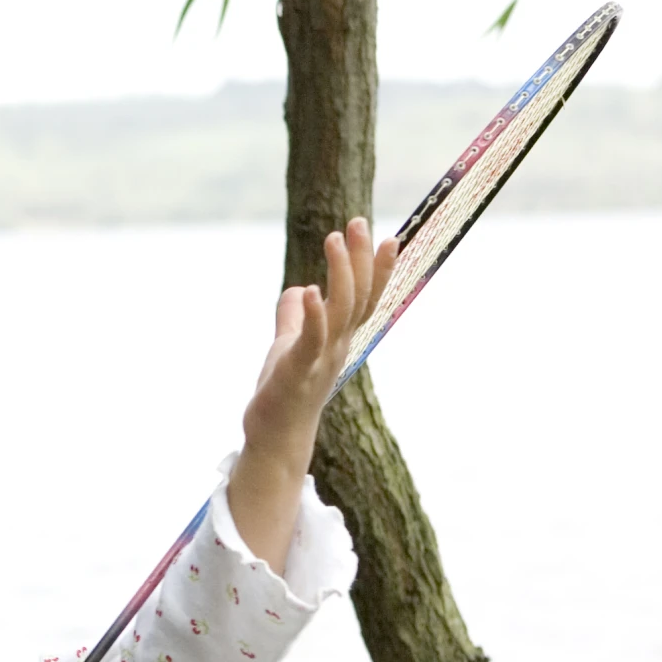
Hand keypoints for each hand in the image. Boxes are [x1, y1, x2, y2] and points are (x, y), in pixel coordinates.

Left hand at [227, 218, 394, 572]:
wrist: (274, 439)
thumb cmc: (283, 393)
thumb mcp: (287, 346)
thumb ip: (294, 318)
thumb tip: (299, 290)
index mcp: (337, 339)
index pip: (364, 298)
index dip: (376, 269)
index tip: (386, 236)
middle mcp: (337, 346)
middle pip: (359, 297)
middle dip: (362, 259)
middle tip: (359, 222)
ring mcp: (320, 359)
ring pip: (341, 312)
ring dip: (341, 274)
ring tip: (333, 239)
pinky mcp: (297, 371)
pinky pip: (311, 340)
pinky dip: (313, 315)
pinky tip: (311, 291)